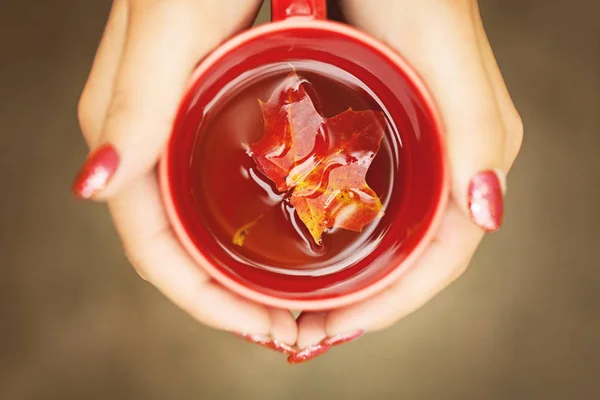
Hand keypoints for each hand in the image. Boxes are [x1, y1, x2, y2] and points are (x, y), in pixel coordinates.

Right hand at [74, 0, 297, 354]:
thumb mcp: (171, 24)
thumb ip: (134, 102)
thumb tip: (93, 187)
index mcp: (129, 132)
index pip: (154, 247)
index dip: (206, 300)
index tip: (265, 327)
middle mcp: (150, 140)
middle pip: (181, 247)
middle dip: (230, 298)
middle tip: (289, 325)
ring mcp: (182, 131)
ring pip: (202, 225)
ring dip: (245, 273)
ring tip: (297, 300)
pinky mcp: (213, 114)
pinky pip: (221, 191)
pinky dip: (253, 229)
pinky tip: (292, 238)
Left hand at [288, 0, 522, 362]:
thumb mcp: (442, 45)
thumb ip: (477, 125)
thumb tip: (486, 212)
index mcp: (469, 148)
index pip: (441, 255)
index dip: (391, 302)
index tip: (333, 327)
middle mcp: (442, 154)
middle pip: (409, 254)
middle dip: (362, 301)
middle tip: (306, 329)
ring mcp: (408, 144)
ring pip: (385, 233)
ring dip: (345, 278)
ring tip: (297, 306)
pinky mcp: (377, 127)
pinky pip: (364, 199)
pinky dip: (334, 235)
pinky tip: (302, 245)